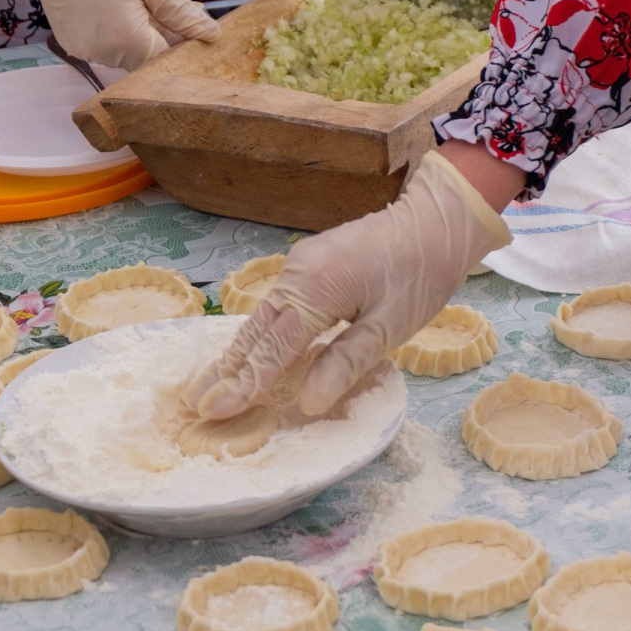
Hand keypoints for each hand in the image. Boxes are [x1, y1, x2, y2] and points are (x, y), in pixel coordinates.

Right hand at [15, 0, 218, 71]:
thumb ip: (182, 15)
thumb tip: (211, 34)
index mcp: (127, 41)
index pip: (166, 60)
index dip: (182, 48)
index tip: (191, 32)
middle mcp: (105, 54)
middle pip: (145, 60)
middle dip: (161, 40)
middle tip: (165, 12)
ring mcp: (85, 51)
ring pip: (125, 55)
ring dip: (139, 37)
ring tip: (139, 5)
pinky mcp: (72, 45)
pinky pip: (105, 48)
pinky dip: (116, 34)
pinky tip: (115, 9)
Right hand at [184, 151, 512, 420]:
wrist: (435, 220)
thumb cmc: (421, 274)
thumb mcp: (389, 327)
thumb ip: (345, 363)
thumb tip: (306, 402)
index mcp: (317, 289)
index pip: (274, 348)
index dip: (245, 384)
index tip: (216, 410)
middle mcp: (297, 274)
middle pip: (254, 332)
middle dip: (226, 370)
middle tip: (195, 405)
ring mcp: (299, 266)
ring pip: (260, 319)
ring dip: (236, 354)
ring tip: (209, 385)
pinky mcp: (307, 264)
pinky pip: (274, 307)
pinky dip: (257, 334)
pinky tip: (245, 353)